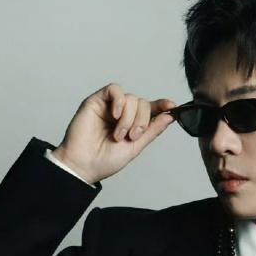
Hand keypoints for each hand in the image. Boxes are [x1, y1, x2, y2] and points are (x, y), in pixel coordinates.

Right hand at [53, 83, 177, 184]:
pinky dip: (119, 102)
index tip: (172, 107)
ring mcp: (110, 106)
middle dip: (142, 120)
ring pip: (131, 98)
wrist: (83, 165)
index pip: (151, 109)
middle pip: (143, 103)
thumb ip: (152, 131)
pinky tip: (115, 116)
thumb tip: (170, 116)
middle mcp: (123, 113)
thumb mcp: (136, 147)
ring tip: (118, 134)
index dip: (162, 105)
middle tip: (132, 136)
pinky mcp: (97, 101)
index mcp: (133, 124)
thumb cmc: (104, 160)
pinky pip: (114, 90)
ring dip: (128, 118)